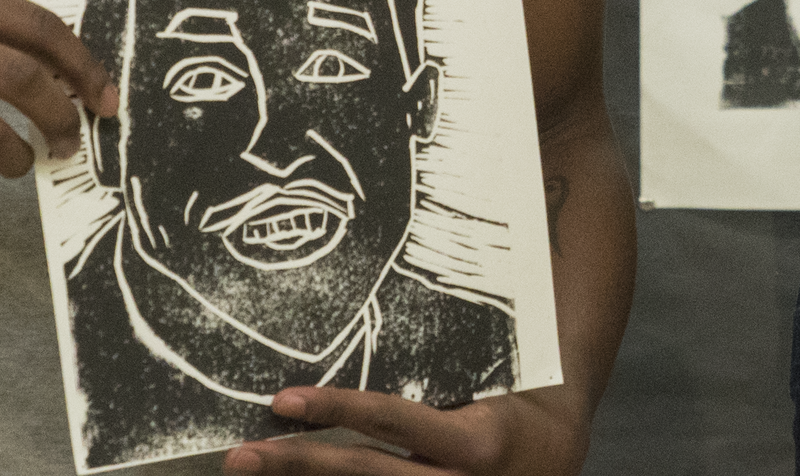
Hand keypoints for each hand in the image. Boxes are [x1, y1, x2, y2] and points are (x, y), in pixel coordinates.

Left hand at [226, 386, 588, 475]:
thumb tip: (362, 337)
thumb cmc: (519, 397)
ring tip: (252, 470)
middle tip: (242, 455)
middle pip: (364, 475)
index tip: (285, 400)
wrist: (558, 453)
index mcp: (477, 443)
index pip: (394, 423)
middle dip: (299, 465)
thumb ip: (433, 377)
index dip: (337, 410)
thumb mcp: (489, 379)